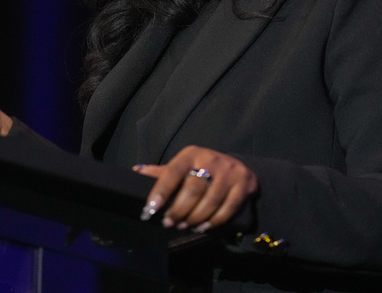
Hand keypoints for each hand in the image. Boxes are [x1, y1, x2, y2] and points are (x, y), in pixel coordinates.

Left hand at [134, 145, 257, 232]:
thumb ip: (163, 172)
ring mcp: (229, 171)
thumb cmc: (203, 169)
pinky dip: (214, 221)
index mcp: (191, 153)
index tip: (150, 209)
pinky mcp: (244, 183)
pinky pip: (228, 207)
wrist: (238, 167)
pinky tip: (203, 227)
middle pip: (193, 189)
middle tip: (169, 223)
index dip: (161, 191)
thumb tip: (136, 171)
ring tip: (185, 226)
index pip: (173, 171)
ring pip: (210, 200)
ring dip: (195, 217)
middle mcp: (211, 159)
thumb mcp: (184, 166)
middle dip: (178, 210)